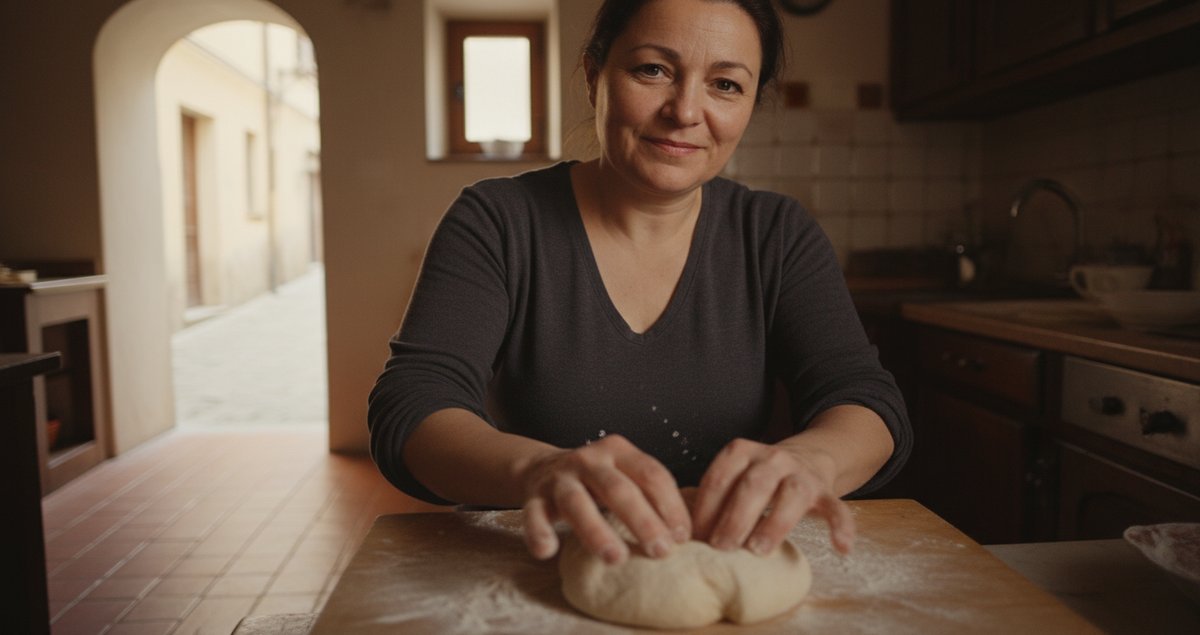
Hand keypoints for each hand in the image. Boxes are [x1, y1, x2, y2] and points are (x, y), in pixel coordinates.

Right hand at [520, 434, 691, 564]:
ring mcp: (560, 477)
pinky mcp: (533, 495)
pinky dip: (538, 532)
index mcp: (619, 451)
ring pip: (576, 502)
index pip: (652, 474)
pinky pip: (533, 514)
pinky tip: (548, 551)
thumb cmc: (598, 481)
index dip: (670, 505)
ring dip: (596, 531)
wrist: (542, 468)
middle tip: (661, 552)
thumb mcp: (625, 476)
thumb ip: (649, 496)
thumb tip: (685, 535)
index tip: (683, 538)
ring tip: (616, 558)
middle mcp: (590, 459)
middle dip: (642, 520)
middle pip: (618, 489)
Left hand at [690, 438, 854, 555]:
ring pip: (792, 494)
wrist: (809, 457)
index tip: (693, 538)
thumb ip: (715, 498)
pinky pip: (837, 507)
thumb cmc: (759, 479)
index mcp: (741, 452)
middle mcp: (772, 457)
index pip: (719, 478)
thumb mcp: (735, 477)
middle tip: (721, 547)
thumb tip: (682, 535)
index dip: (705, 508)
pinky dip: (840, 526)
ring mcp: (801, 473)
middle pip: (753, 485)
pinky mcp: (826, 491)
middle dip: (734, 517)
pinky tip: (841, 548)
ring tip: (759, 549)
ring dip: (774, 522)